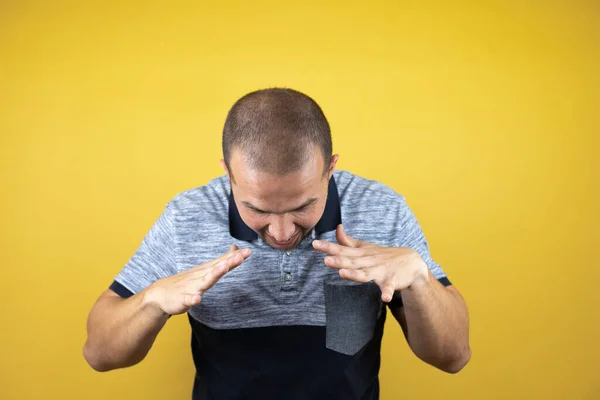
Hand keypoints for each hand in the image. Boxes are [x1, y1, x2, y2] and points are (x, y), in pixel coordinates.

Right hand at [144, 245, 250, 314]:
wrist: (160, 295)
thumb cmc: (187, 282)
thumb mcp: (206, 270)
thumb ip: (222, 261)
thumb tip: (236, 249)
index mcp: (207, 271)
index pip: (223, 262)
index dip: (236, 257)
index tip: (248, 251)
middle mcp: (201, 277)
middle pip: (217, 269)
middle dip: (229, 262)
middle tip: (241, 256)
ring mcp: (191, 287)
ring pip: (204, 281)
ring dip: (213, 275)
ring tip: (222, 268)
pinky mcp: (183, 299)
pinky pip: (188, 300)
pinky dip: (192, 299)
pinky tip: (197, 299)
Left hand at [313, 225, 427, 302]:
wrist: (412, 262)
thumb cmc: (384, 256)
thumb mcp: (365, 248)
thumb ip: (348, 241)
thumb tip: (337, 228)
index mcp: (361, 253)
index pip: (343, 249)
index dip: (329, 247)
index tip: (315, 244)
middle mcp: (369, 261)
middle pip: (352, 261)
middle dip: (339, 260)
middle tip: (326, 260)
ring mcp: (380, 271)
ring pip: (366, 274)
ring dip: (355, 274)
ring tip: (342, 273)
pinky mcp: (392, 281)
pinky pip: (389, 288)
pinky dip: (387, 292)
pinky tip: (384, 298)